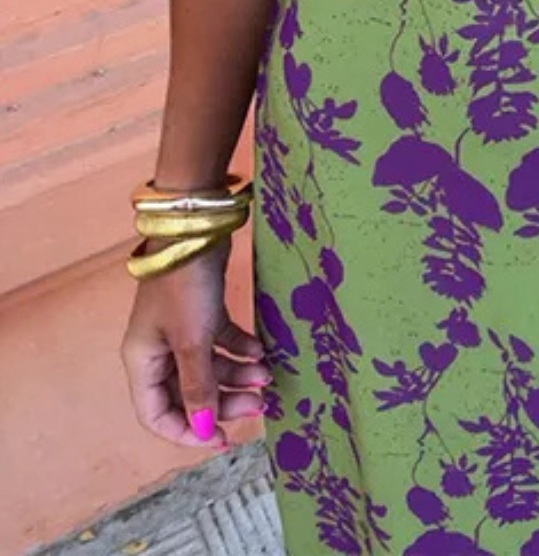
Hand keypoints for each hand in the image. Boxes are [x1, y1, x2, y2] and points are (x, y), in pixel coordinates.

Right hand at [120, 237, 271, 448]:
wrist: (196, 228)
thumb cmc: (185, 285)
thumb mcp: (193, 340)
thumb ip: (199, 387)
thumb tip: (206, 430)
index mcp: (142, 362)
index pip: (157, 414)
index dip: (188, 432)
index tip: (223, 440)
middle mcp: (157, 349)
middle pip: (189, 393)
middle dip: (224, 403)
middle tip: (259, 406)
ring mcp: (180, 329)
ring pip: (209, 368)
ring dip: (237, 376)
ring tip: (267, 377)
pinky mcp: (202, 310)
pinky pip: (221, 342)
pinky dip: (240, 350)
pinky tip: (261, 352)